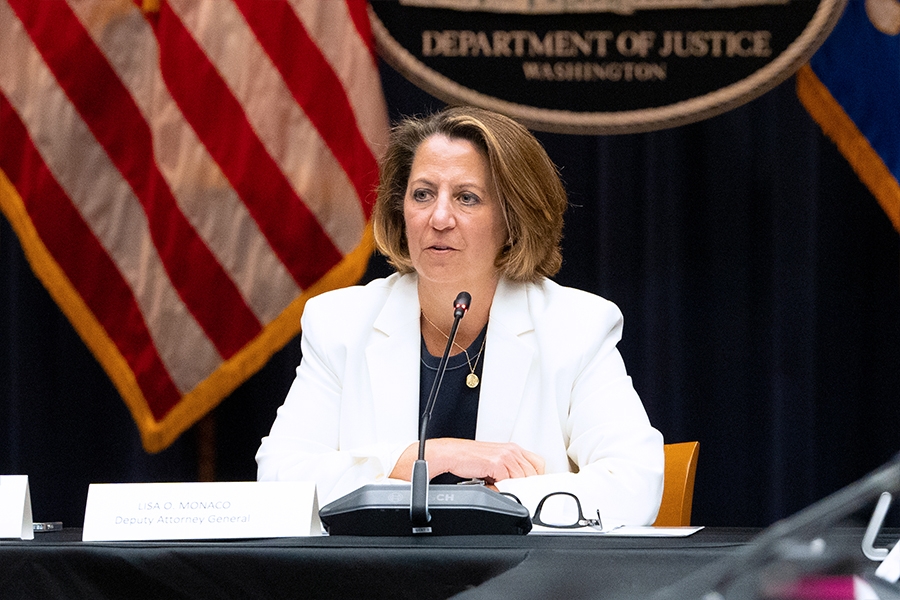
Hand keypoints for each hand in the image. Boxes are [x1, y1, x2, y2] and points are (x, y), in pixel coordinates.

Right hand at [390, 438, 544, 482]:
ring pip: (522, 479)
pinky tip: (493, 487)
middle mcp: (511, 450)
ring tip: (500, 489)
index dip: (536, 479)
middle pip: (533, 474)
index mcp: (513, 449)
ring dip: (513, 489)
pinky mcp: (496, 463)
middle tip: (514, 493)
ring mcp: (505, 456)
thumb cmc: (469, 459)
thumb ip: (508, 472)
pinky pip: (508, 482)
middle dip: (526, 487)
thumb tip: (518, 489)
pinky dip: (502, 490)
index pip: (538, 464)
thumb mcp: (494, 463)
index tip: (532, 489)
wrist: (451, 454)